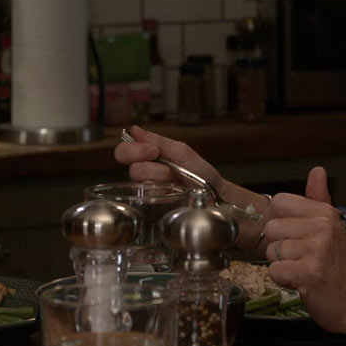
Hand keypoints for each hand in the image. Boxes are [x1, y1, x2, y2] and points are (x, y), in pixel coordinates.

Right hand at [114, 126, 270, 253]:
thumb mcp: (184, 154)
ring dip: (162, 182)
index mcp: (150, 161)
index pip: (124, 152)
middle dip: (153, 167)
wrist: (221, 200)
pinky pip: (148, 203)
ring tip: (179, 184)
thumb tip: (134, 130)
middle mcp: (146, 178)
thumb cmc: (205, 178)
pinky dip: (163, 197)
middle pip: (132, 169)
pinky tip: (175, 197)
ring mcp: (150, 197)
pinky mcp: (154, 214)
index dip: (133, 149)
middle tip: (170, 171)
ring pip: (141, 185)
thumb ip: (160, 141)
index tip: (153, 151)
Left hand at [263, 167, 345, 334]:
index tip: (293, 236)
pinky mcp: (310, 272)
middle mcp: (323, 226)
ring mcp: (318, 248)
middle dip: (278, 247)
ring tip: (302, 269)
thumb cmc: (335, 264)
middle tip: (300, 257)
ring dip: (282, 265)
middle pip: (270, 228)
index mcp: (324, 212)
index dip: (278, 221)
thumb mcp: (329, 227)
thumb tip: (317, 170)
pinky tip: (301, 281)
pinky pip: (275, 271)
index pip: (278, 202)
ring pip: (272, 251)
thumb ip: (318, 199)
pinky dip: (283, 280)